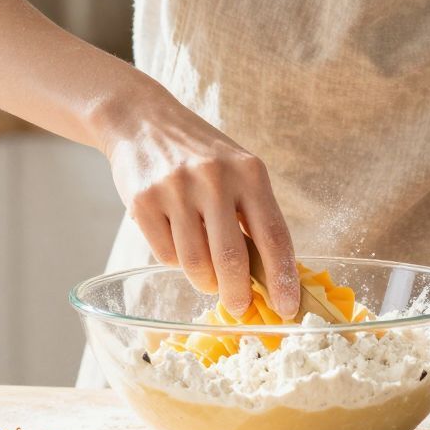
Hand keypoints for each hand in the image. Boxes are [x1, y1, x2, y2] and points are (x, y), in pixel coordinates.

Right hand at [96, 85, 296, 318]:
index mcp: (249, 172)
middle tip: (240, 308)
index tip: (287, 308)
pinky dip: (176, 262)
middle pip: (232, 258)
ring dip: (205, 281)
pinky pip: (165, 255)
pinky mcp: (143, 202)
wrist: (143, 121)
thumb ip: (254, 215)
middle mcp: (214, 178)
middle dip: (238, 294)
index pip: (273, 235)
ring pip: (196, 263)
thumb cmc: (201, 154)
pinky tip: (180, 245)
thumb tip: (271, 276)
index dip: (282, 278)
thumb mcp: (239, 171)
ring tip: (208, 277)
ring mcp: (176, 189)